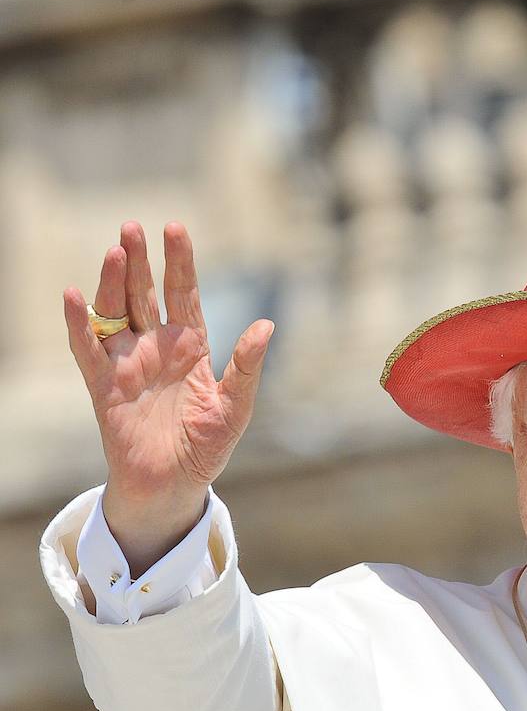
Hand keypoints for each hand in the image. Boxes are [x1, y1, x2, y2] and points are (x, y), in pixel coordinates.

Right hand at [63, 221, 273, 573]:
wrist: (174, 484)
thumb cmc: (207, 445)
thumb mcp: (236, 405)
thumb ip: (247, 366)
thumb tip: (266, 325)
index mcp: (190, 345)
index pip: (183, 293)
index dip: (179, 262)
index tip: (175, 228)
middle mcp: (155, 346)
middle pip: (143, 293)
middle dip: (138, 261)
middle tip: (133, 226)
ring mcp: (127, 363)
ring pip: (114, 312)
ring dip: (111, 282)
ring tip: (115, 250)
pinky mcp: (103, 386)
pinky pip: (87, 349)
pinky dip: (79, 323)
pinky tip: (74, 296)